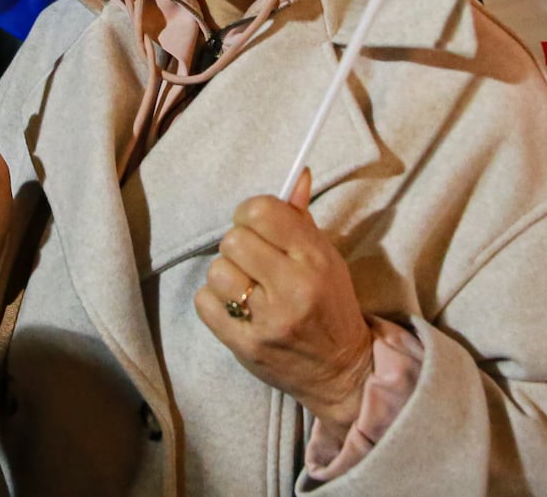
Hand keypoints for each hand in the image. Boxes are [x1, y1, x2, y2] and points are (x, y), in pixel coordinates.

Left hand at [195, 169, 373, 430]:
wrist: (341, 371)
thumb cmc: (331, 305)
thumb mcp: (327, 258)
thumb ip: (302, 219)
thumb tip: (295, 175)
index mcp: (315, 259)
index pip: (263, 211)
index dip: (252, 213)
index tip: (258, 225)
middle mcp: (293, 287)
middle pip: (234, 239)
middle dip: (239, 244)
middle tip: (253, 259)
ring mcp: (268, 320)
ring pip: (216, 271)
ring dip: (227, 275)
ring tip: (247, 286)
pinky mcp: (246, 346)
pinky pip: (205, 304)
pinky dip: (215, 302)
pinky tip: (237, 307)